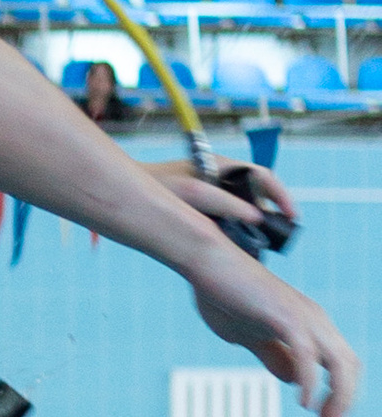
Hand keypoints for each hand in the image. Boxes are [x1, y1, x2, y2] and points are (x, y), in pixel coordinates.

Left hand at [158, 157, 298, 245]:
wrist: (125, 195)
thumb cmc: (157, 188)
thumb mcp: (192, 194)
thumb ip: (225, 204)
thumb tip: (258, 218)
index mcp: (222, 167)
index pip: (263, 177)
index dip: (281, 196)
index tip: (291, 217)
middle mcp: (220, 179)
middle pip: (257, 195)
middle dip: (270, 215)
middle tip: (278, 238)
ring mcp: (212, 196)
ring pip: (244, 211)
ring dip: (254, 227)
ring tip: (261, 246)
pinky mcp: (203, 212)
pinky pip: (228, 222)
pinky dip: (237, 233)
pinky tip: (237, 250)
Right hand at [185, 248, 357, 416]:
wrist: (206, 262)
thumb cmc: (223, 293)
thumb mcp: (249, 335)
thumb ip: (273, 354)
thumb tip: (294, 379)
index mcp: (308, 323)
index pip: (340, 362)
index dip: (340, 393)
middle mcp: (314, 319)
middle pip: (350, 364)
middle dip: (345, 399)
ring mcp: (303, 317)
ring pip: (339, 362)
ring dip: (339, 395)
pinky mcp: (285, 317)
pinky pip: (307, 355)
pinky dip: (310, 382)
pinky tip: (303, 402)